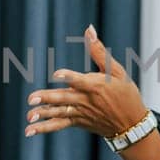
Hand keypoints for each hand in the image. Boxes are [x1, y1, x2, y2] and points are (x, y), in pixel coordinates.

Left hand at [24, 24, 148, 138]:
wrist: (131, 124)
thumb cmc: (125, 93)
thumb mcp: (117, 71)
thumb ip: (99, 51)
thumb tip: (89, 29)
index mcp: (96, 86)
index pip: (81, 81)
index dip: (69, 77)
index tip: (56, 75)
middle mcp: (87, 100)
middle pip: (64, 98)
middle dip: (47, 98)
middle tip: (31, 98)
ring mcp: (81, 112)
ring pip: (59, 113)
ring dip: (43, 114)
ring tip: (29, 116)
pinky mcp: (78, 121)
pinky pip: (60, 124)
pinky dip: (45, 128)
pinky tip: (30, 130)